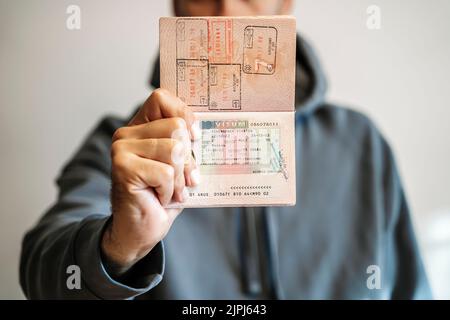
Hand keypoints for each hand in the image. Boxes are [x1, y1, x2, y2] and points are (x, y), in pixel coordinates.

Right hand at [101, 89, 200, 276]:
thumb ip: (187, 143)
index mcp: (142, 127)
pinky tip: (160, 197)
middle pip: (176, 127)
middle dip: (188, 159)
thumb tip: (206, 130)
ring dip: (180, 178)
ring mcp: (122, 149)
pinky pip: (166, 172)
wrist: (140, 230)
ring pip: (174, 150)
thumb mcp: (181, 165)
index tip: (195, 138)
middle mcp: (127, 133)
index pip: (162, 98)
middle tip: (183, 180)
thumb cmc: (162, 195)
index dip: (185, 115)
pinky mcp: (123, 167)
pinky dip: (170, 190)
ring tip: (172, 190)